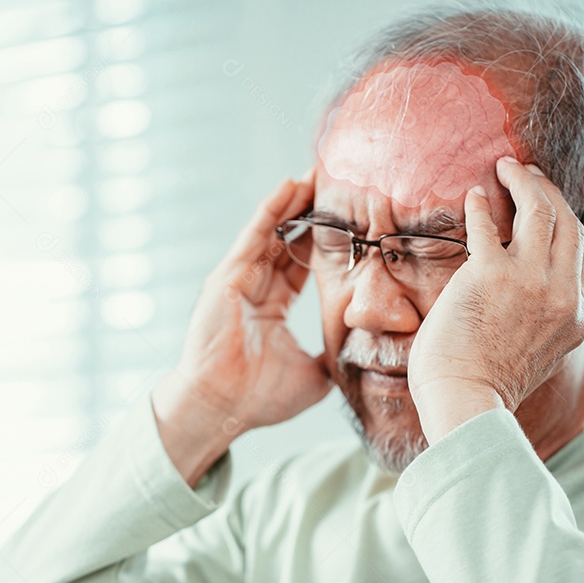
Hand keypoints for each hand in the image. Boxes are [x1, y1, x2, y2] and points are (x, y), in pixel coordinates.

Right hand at [152, 169, 332, 484]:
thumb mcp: (312, 376)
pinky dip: (271, 210)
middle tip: (333, 184)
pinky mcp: (227, 278)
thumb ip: (332, 359)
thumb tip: (361, 357)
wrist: (222, 408)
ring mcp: (237, 282)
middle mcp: (253, 290)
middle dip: (307, 213)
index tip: (346, 221)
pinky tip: (289, 185)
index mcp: (270, 310)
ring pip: (270, 232)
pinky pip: (254, 237)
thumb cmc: (257, 398)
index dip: (321, 244)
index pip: (299, 266)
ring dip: (292, 202)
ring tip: (315, 173)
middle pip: (284, 241)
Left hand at [407, 156, 583, 443]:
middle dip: (549, 191)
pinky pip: (489, 226)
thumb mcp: (537, 355)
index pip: (579, 253)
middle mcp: (561, 293)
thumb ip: (541, 323)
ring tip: (506, 168)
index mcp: (576, 316)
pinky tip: (474, 196)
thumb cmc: (485, 385)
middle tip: (528, 173)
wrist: (466, 401)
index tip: (547, 206)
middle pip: (567, 223)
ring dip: (524, 182)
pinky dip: (482, 206)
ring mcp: (529, 281)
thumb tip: (526, 306)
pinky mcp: (490, 274)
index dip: (564, 222)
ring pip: (540, 211)